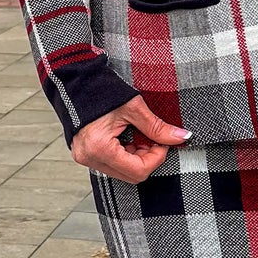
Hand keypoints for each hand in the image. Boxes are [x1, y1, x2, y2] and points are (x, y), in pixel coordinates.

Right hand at [71, 96, 190, 181]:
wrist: (76, 82)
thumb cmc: (100, 90)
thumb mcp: (134, 108)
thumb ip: (157, 127)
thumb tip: (181, 137)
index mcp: (99, 148)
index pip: (138, 171)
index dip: (157, 158)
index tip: (163, 142)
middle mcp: (89, 158)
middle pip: (131, 175)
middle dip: (147, 158)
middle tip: (152, 138)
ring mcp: (85, 158)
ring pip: (122, 171)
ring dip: (136, 157)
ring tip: (138, 135)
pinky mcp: (86, 154)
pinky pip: (112, 164)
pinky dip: (125, 154)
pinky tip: (127, 137)